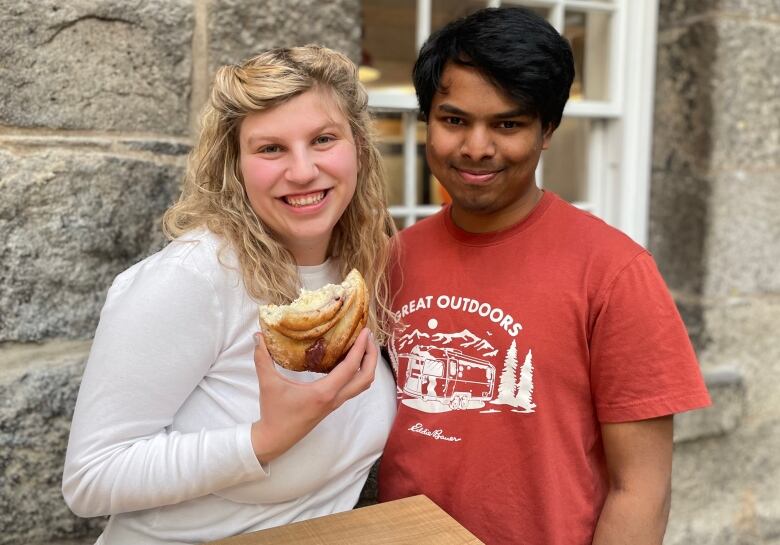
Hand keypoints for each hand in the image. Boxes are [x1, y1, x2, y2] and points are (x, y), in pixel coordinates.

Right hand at [249, 328, 377, 462]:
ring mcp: (335, 402)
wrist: (275, 439)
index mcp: (324, 392)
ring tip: (363, 346)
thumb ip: (262, 359)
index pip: (350, 368)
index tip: (365, 332)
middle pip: (366, 378)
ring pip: (362, 385)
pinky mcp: (332, 404)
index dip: (360, 348)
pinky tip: (348, 360)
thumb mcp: (268, 384)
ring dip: (367, 365)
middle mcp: (335, 398)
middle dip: (371, 356)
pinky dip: (357, 373)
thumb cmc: (274, 412)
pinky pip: (352, 387)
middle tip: (368, 337)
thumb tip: (258, 336)